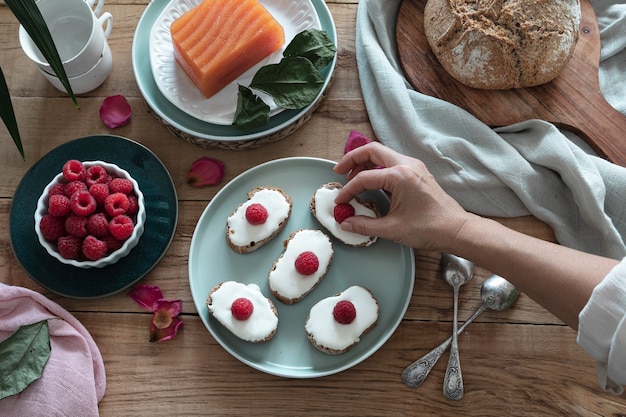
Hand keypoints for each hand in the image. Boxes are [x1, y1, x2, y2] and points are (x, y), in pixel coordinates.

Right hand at [333, 142, 473, 250]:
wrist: (456, 229)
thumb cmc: (430, 228)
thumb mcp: (392, 229)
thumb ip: (365, 225)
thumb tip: (346, 223)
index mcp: (400, 176)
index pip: (364, 177)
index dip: (348, 190)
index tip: (340, 201)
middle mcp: (407, 165)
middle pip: (372, 150)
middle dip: (352, 159)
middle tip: (339, 171)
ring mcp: (414, 166)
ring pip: (383, 154)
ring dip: (365, 162)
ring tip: (353, 176)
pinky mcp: (418, 172)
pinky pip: (393, 161)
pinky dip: (378, 166)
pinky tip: (372, 181)